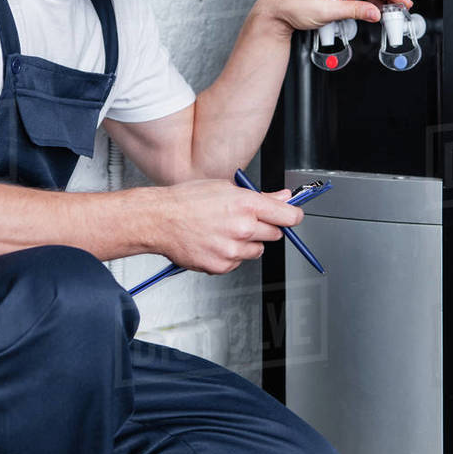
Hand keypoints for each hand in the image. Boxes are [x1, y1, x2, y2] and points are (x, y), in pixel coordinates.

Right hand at [152, 180, 302, 274]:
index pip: (289, 216)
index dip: (293, 215)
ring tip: (224, 231)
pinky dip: (230, 255)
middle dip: (265, 228)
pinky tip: (214, 242)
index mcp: (247, 204)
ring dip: (248, 243)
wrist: (159, 220)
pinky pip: (238, 262)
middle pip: (275, 234)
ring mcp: (233, 249)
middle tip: (245, 220)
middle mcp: (243, 228)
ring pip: (257, 250)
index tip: (292, 216)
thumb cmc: (187, 200)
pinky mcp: (222, 265)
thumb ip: (259, 196)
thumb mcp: (225, 187)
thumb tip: (283, 197)